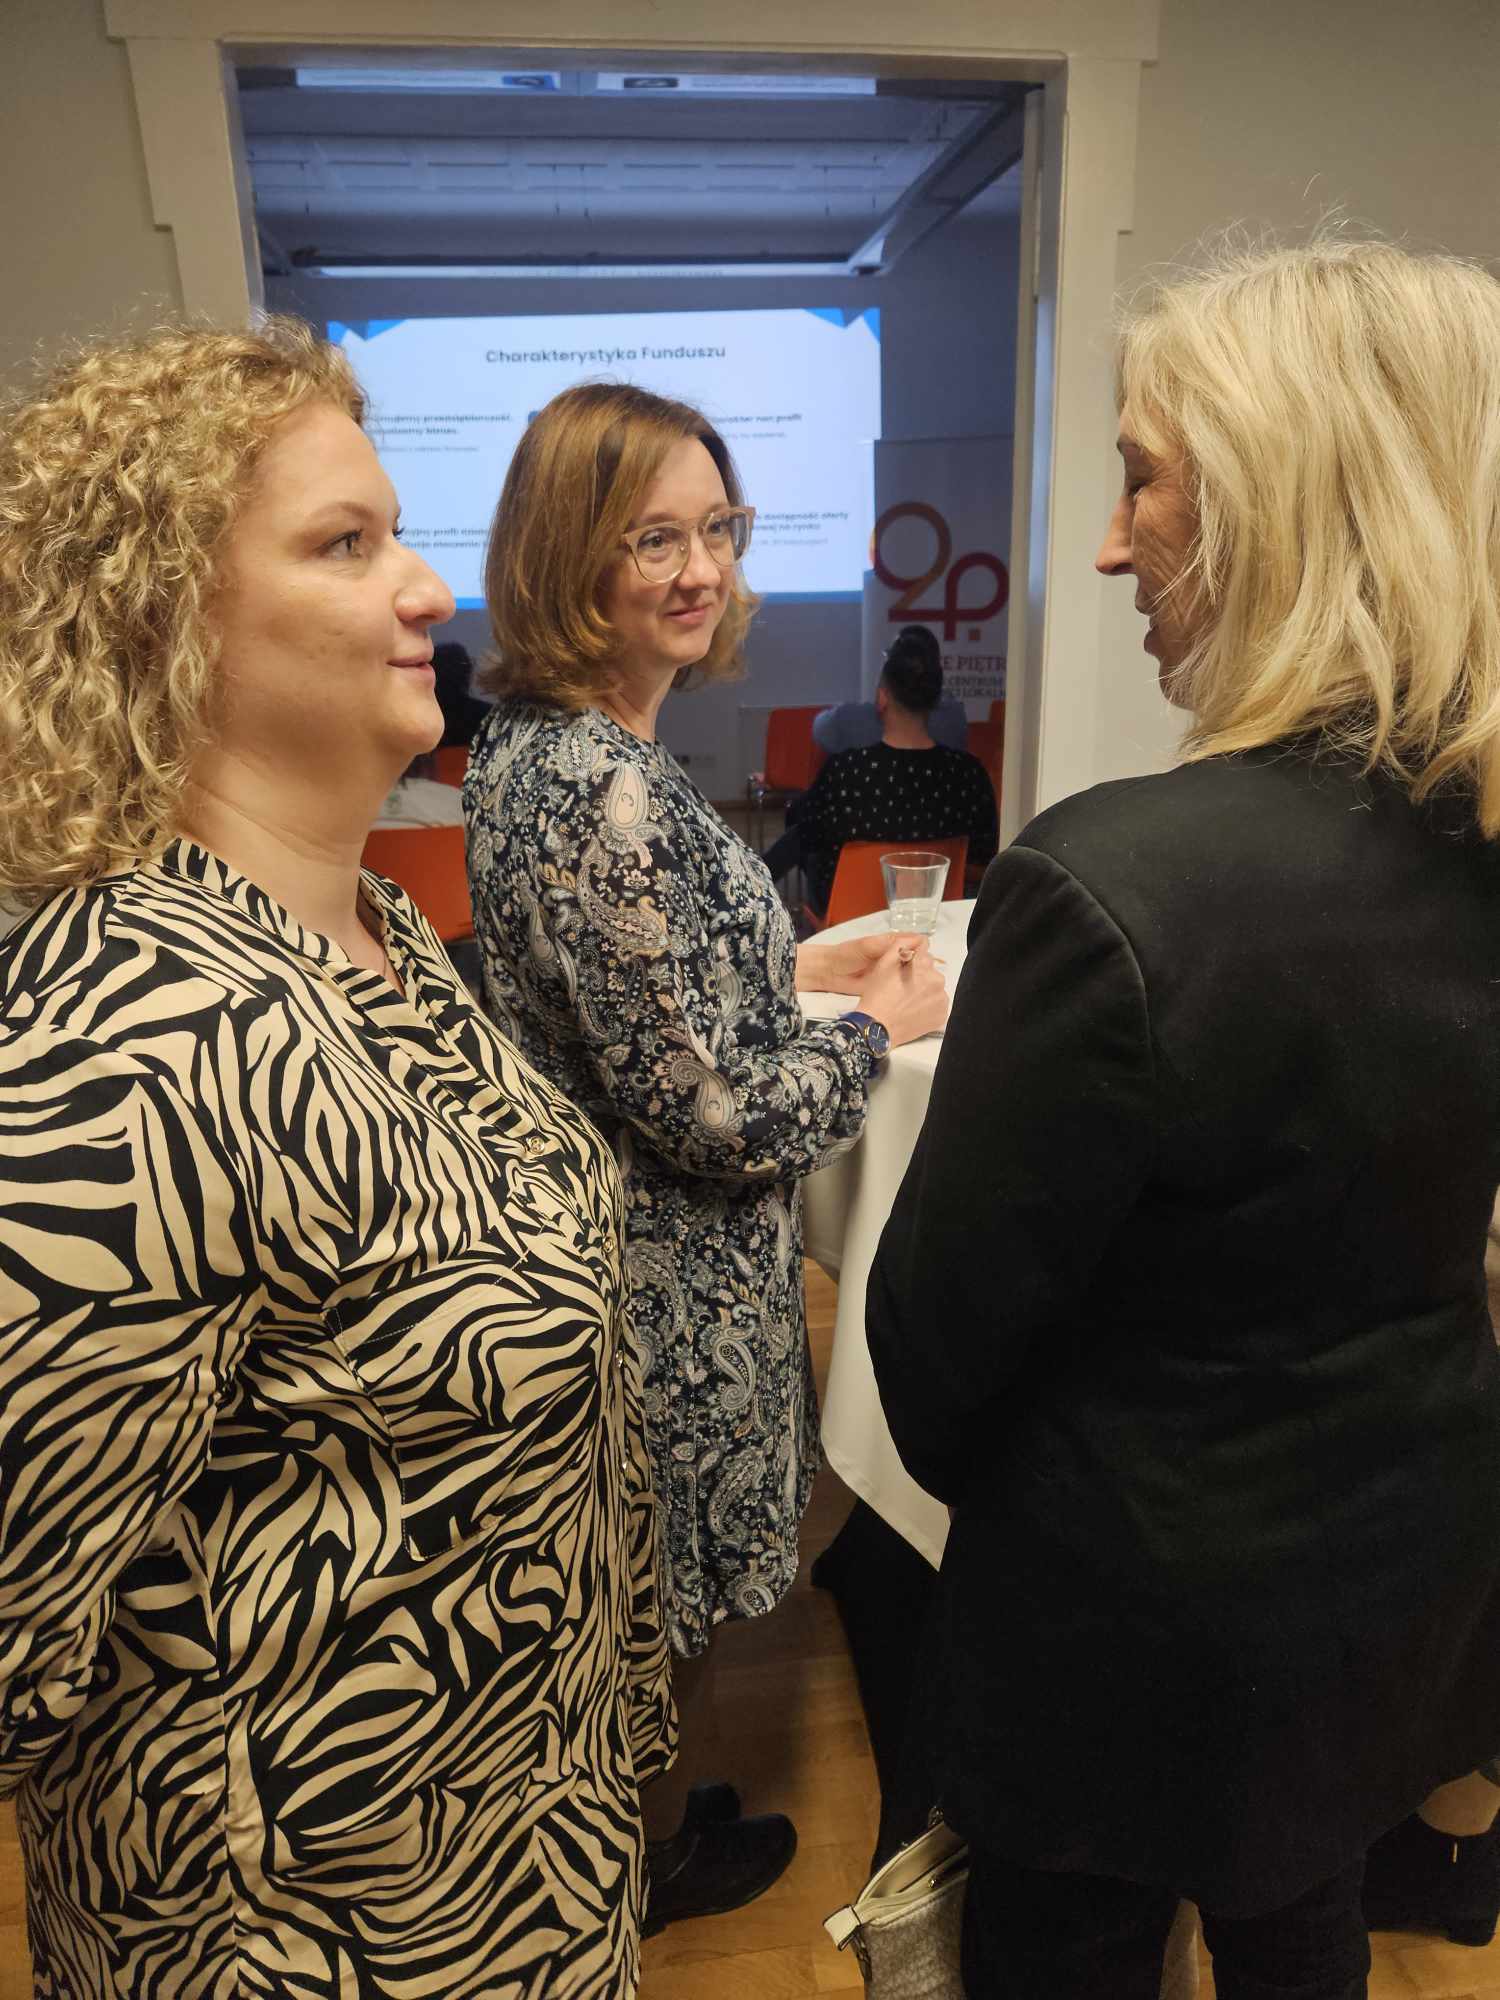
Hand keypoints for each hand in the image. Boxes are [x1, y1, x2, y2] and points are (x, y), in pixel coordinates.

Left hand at [797, 931, 933, 992]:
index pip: (917, 944)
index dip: (923, 950)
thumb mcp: (868, 945)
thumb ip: (890, 943)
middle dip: (922, 967)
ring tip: (913, 984)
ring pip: (911, 975)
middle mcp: (895, 957)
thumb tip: (916, 940)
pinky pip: (901, 988)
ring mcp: (892, 973)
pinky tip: (908, 994)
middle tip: (918, 974)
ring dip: (915, 979)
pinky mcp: (888, 987)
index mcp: (893, 943)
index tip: (923, 958)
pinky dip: (906, 991)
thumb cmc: (845, 954)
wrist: (828, 973)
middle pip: (918, 961)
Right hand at [853, 936, 949, 1048]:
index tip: (904, 970)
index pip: (924, 951)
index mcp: (923, 964)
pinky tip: (914, 1011)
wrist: (878, 1027)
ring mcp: (941, 998)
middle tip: (902, 988)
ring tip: (908, 1001)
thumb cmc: (878, 996)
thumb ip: (901, 946)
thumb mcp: (884, 963)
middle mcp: (936, 979)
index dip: (912, 959)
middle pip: (930, 971)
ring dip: (925, 991)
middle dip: (920, 976)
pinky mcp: (942, 1015)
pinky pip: (938, 1005)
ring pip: (935, 988)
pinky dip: (929, 1007)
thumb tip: (915, 941)